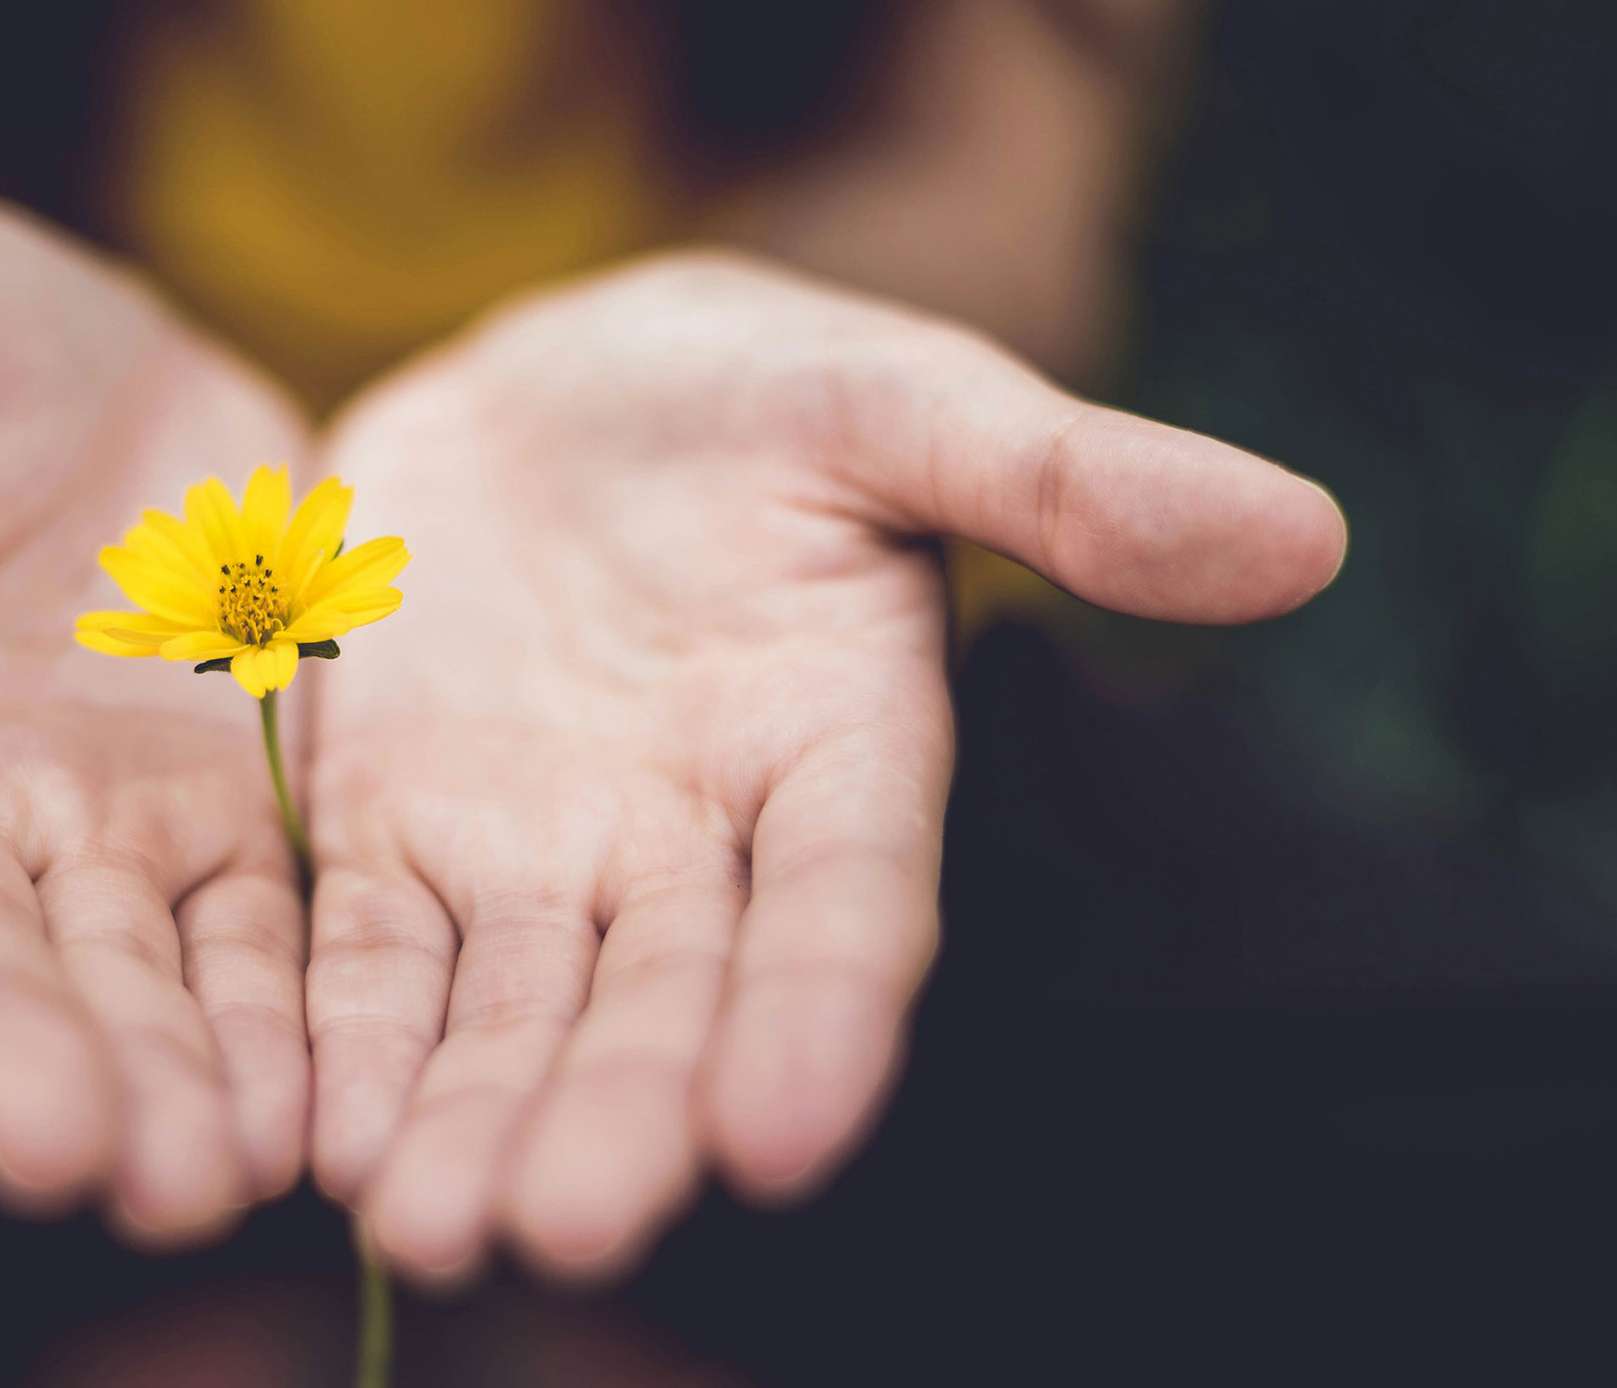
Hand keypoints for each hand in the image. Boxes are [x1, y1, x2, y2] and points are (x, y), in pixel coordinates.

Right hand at [0, 202, 314, 1243]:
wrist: (82, 359)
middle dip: (14, 1057)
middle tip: (72, 1158)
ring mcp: (81, 826)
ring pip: (115, 975)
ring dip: (156, 1081)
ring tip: (202, 1179)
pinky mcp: (217, 819)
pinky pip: (250, 935)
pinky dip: (276, 1024)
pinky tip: (312, 1116)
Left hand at [302, 251, 1346, 1282]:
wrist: (545, 391)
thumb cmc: (747, 390)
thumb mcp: (893, 398)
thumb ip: (1062, 475)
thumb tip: (1303, 534)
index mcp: (838, 750)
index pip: (847, 904)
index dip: (822, 1013)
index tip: (785, 1133)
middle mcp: (692, 843)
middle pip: (663, 1000)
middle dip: (618, 1113)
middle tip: (565, 1226)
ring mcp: (536, 855)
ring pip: (508, 1011)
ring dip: (468, 1118)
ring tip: (425, 1225)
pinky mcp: (393, 836)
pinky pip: (365, 953)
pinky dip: (344, 1039)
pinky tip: (313, 1134)